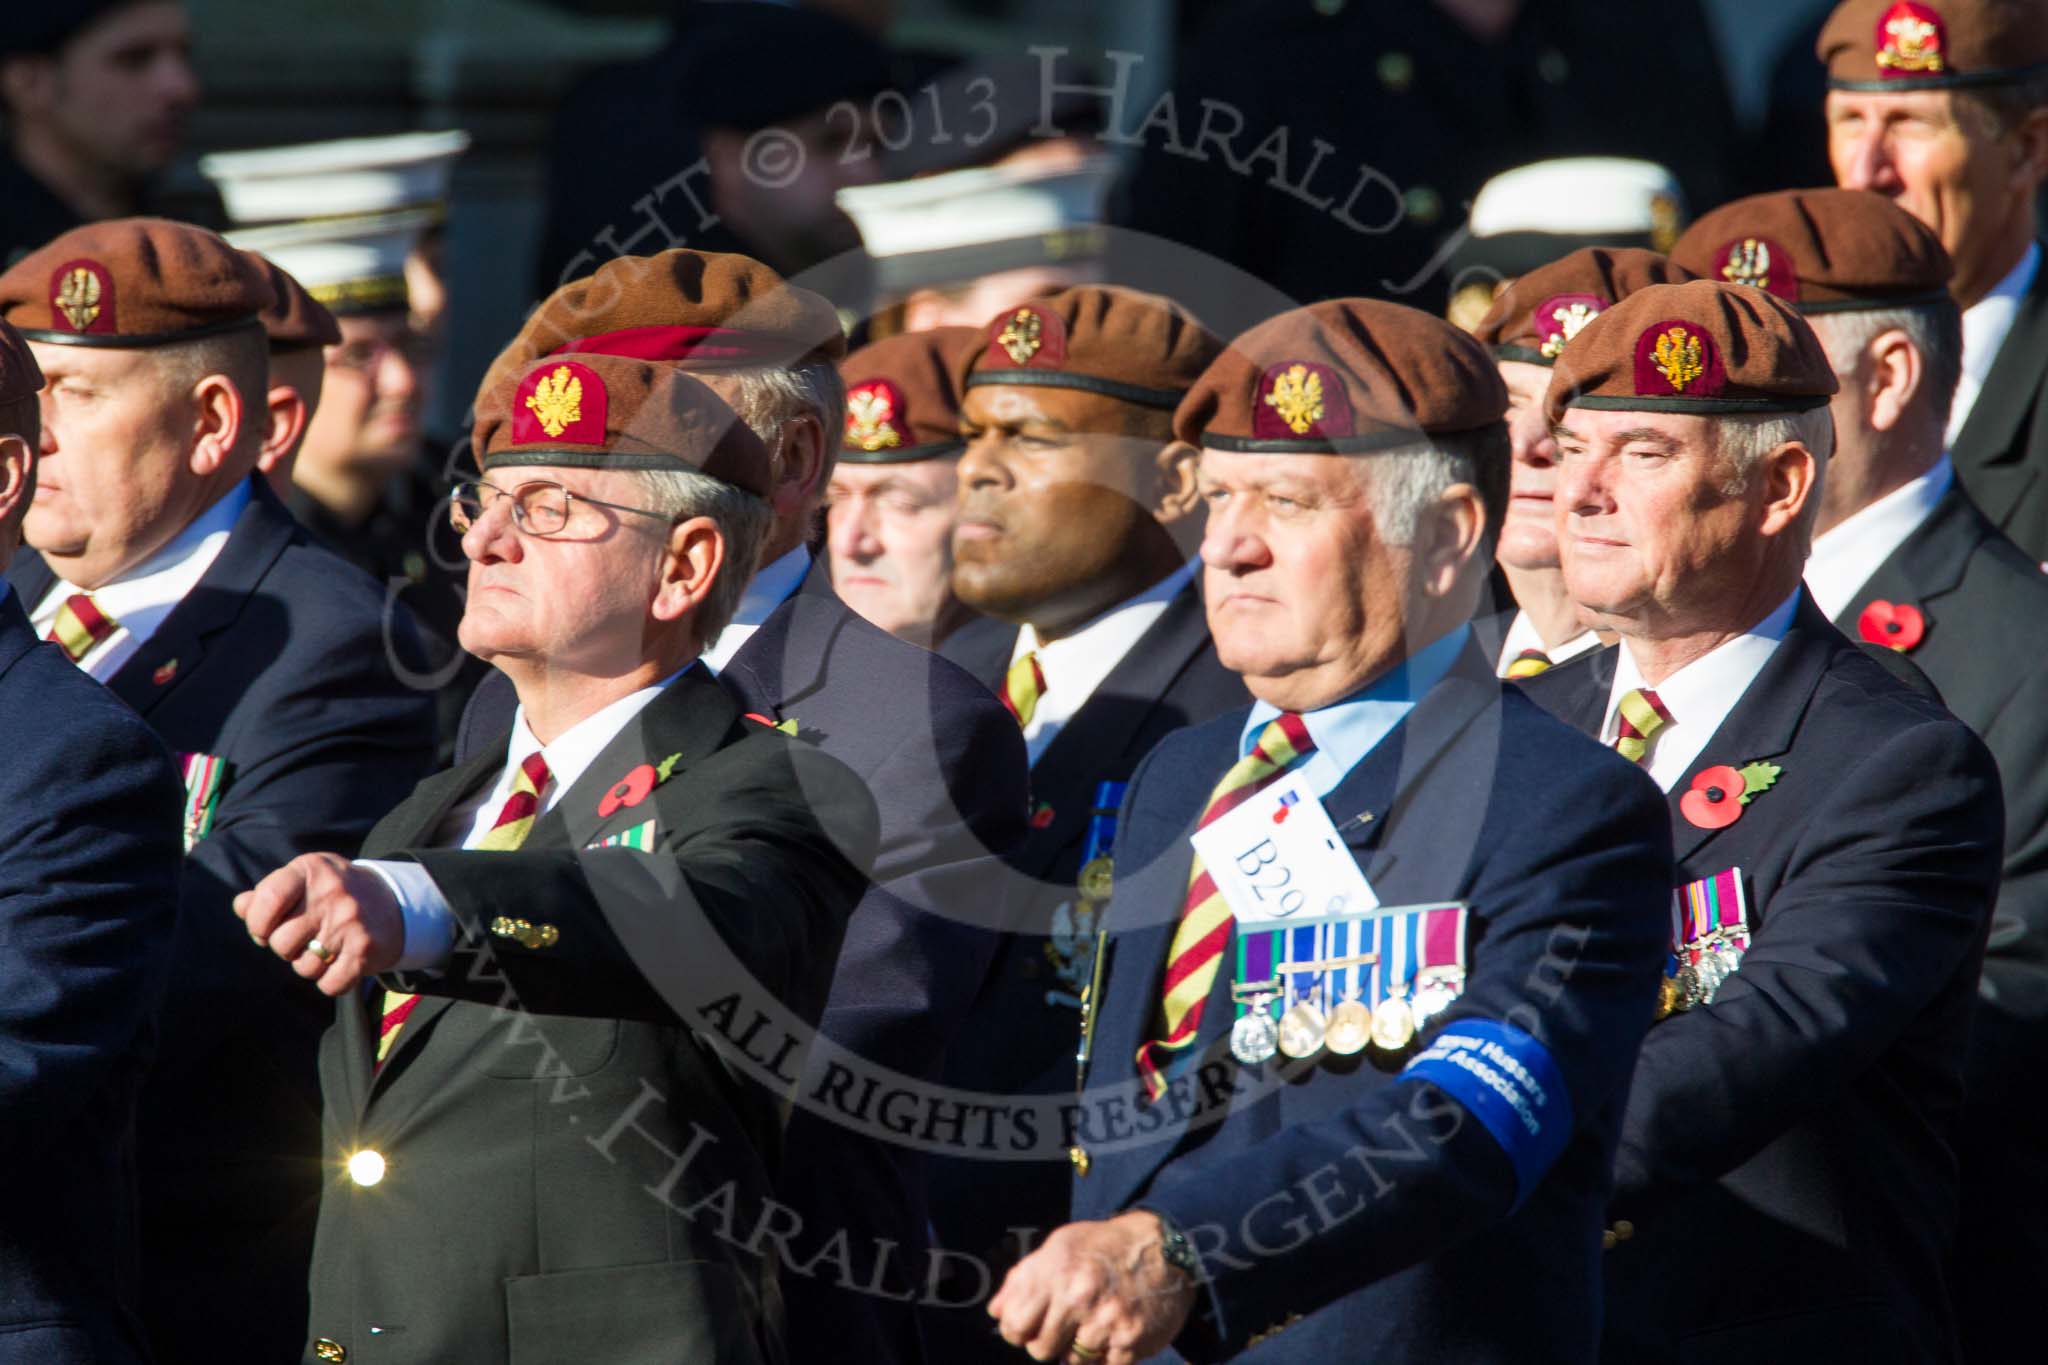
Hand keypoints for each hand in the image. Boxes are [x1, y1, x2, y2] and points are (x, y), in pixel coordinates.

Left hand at [234, 853, 402, 995]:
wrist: (396, 902)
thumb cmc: (335, 893)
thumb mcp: (305, 880)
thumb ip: (269, 893)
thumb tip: (241, 907)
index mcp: (310, 870)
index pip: (267, 900)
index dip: (257, 923)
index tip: (265, 929)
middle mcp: (331, 893)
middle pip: (281, 943)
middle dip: (286, 949)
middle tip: (303, 939)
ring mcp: (349, 922)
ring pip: (304, 967)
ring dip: (309, 966)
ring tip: (324, 949)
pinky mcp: (366, 949)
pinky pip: (330, 985)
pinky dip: (331, 983)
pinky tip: (340, 965)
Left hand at [989, 1210, 1196, 1364]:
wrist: (1164, 1246)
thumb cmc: (1104, 1246)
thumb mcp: (1060, 1246)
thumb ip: (1022, 1278)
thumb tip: (996, 1312)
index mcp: (1056, 1273)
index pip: (1014, 1326)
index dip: (1017, 1330)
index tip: (1029, 1326)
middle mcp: (1079, 1296)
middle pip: (1041, 1350)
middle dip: (1049, 1341)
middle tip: (1067, 1323)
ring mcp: (1107, 1320)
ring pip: (1073, 1362)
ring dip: (1080, 1349)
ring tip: (1095, 1321)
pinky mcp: (1131, 1340)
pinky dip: (1107, 1355)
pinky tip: (1115, 1330)